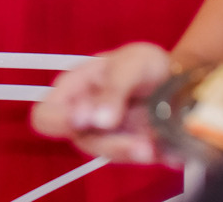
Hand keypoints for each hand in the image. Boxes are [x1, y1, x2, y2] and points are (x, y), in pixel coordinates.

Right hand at [32, 42, 174, 163]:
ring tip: (155, 145)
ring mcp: (111, 136)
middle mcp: (88, 118)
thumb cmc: (142, 64)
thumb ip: (112, 88)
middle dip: (112, 145)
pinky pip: (144, 159)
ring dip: (136, 152)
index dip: (58, 122)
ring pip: (113, 154)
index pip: (46, 115)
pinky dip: (159, 155)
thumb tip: (96, 119)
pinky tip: (171, 147)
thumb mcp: (129, 63)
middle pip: (84, 141)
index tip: (82, 122)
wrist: (176, 76)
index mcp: (74, 91)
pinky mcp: (136, 148)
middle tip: (138, 143)